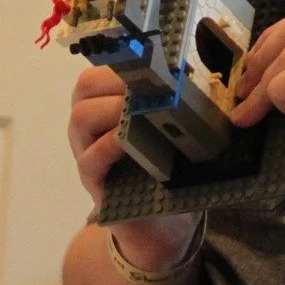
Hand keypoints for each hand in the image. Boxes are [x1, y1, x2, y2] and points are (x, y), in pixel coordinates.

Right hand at [65, 65, 200, 270]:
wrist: (166, 226)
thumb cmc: (172, 168)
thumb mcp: (176, 129)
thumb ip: (177, 102)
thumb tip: (204, 69)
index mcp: (110, 105)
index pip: (103, 68)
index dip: (124, 59)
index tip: (154, 58)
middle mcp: (92, 125)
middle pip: (85, 87)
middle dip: (117, 80)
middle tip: (148, 87)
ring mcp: (88, 153)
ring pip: (81, 117)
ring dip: (113, 109)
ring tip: (141, 111)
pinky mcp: (94, 184)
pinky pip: (89, 159)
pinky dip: (110, 146)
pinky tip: (131, 141)